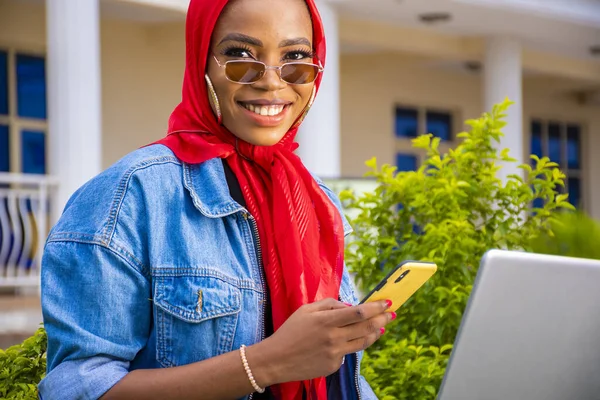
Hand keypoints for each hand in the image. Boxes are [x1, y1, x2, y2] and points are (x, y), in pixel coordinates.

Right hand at [249, 298, 393, 385]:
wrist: (276, 359)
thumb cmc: (290, 331)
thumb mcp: (306, 310)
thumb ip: (329, 304)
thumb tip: (350, 306)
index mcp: (326, 321)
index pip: (359, 312)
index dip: (376, 307)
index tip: (387, 302)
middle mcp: (334, 338)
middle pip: (367, 327)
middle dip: (383, 318)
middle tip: (391, 314)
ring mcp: (335, 354)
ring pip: (363, 342)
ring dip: (376, 333)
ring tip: (382, 327)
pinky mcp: (333, 366)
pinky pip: (348, 353)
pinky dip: (351, 345)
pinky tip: (348, 340)